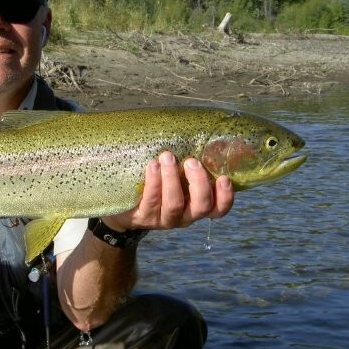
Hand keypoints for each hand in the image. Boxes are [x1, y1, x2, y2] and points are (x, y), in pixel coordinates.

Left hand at [103, 151, 233, 231]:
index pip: (218, 209)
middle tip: (191, 161)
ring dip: (172, 179)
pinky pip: (151, 201)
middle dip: (199, 183)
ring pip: (174, 204)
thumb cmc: (157, 182)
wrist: (123, 205)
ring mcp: (164, 219)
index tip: (224, 178)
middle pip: (201, 207)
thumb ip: (187, 162)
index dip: (225, 197)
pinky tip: (153, 165)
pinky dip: (154, 182)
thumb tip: (197, 128)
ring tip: (167, 156)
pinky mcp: (144, 218)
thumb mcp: (175, 174)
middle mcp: (184, 216)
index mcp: (196, 205)